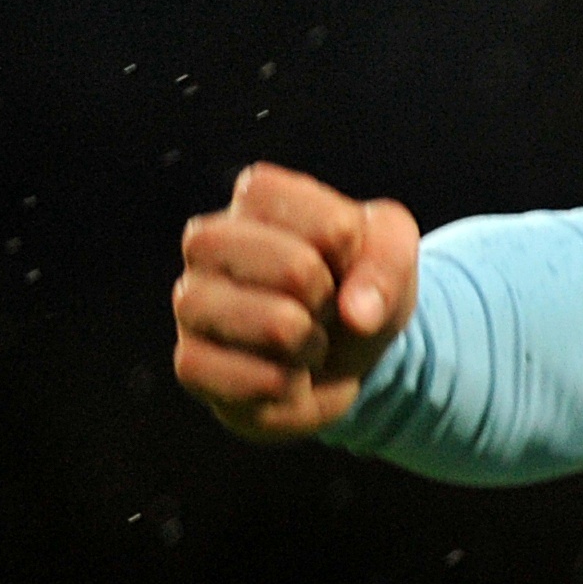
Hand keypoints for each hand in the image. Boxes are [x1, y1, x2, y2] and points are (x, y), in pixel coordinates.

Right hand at [171, 161, 420, 440]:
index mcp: (257, 197)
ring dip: (313, 343)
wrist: (340, 348)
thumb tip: (356, 315)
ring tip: (304, 338)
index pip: (331, 225)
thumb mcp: (392, 253)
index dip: (357, 256)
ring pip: (276, 325)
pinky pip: (262, 381)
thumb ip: (387, 261)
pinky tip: (283, 373)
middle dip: (332, 298)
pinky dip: (293, 386)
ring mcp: (190, 301)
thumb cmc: (357, 282)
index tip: (344, 260)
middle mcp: (207, 241)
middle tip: (322, 304)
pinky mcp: (190, 363)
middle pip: (297, 268)